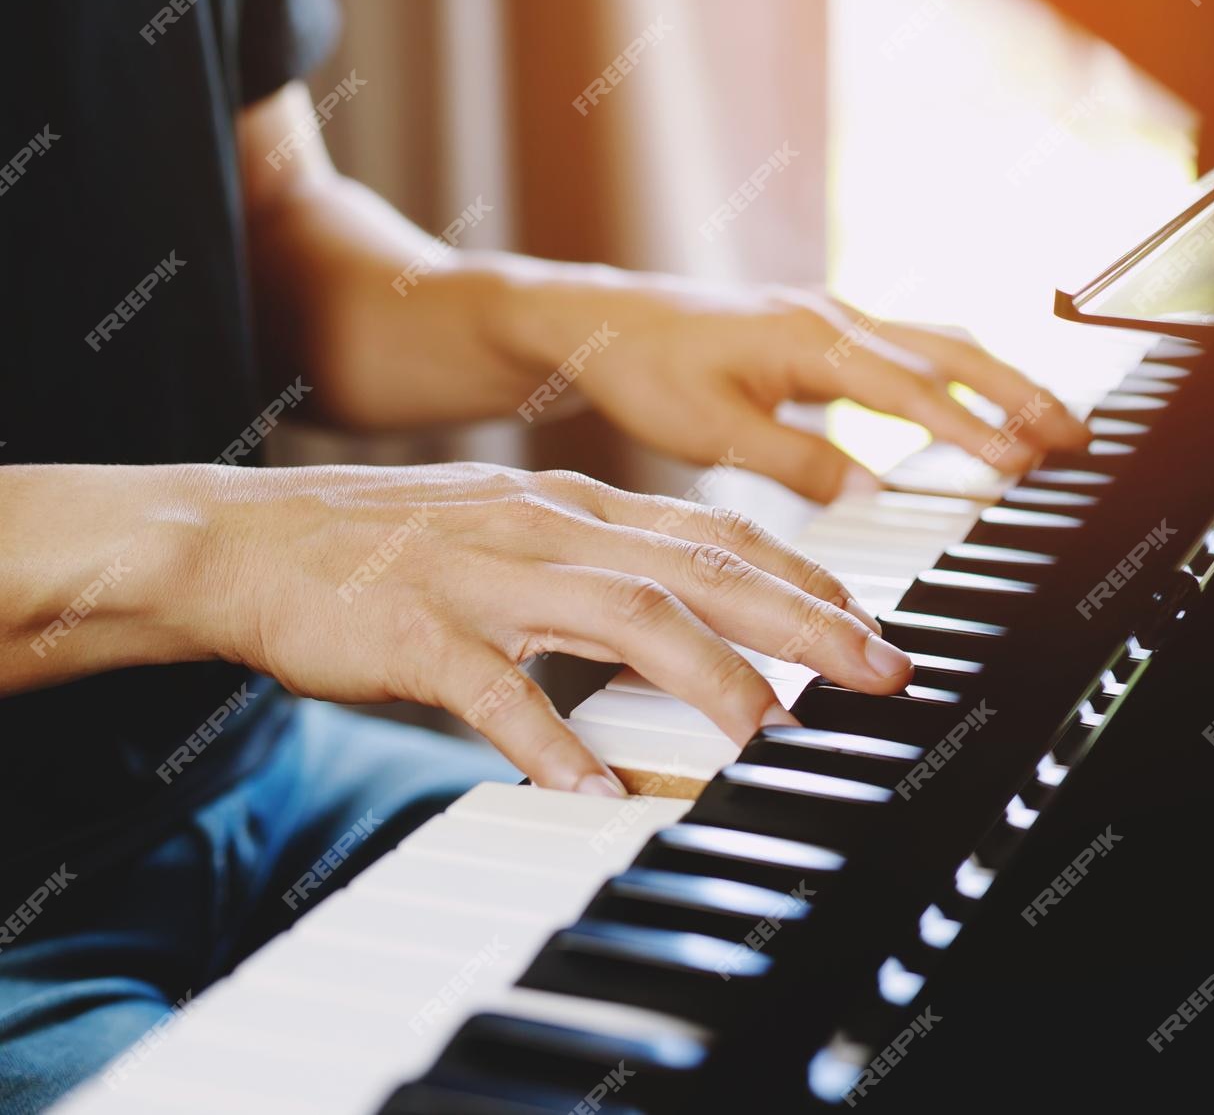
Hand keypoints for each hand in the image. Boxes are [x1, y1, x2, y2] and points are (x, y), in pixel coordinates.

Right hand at [189, 462, 912, 792]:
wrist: (246, 540)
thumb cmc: (392, 551)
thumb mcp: (516, 537)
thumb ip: (603, 570)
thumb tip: (697, 622)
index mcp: (577, 508)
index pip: (719, 535)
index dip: (806, 577)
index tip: (873, 624)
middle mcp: (547, 528)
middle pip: (701, 570)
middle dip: (804, 621)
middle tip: (878, 670)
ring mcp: (484, 575)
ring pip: (623, 619)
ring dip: (709, 680)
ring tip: (770, 735)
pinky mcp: (416, 632)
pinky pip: (497, 692)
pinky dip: (553, 742)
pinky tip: (595, 794)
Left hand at [502, 274, 1089, 501]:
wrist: (601, 318)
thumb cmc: (645, 369)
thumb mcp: (709, 431)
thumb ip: (795, 462)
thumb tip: (872, 493)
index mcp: (808, 341)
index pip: (911, 389)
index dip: (970, 429)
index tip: (1021, 463)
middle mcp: (834, 318)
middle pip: (951, 353)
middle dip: (1020, 395)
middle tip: (1077, 438)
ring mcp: (835, 317)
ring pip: (942, 343)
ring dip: (1002, 381)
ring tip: (1055, 424)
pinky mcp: (829, 329)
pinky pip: (915, 346)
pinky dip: (964, 374)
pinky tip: (986, 399)